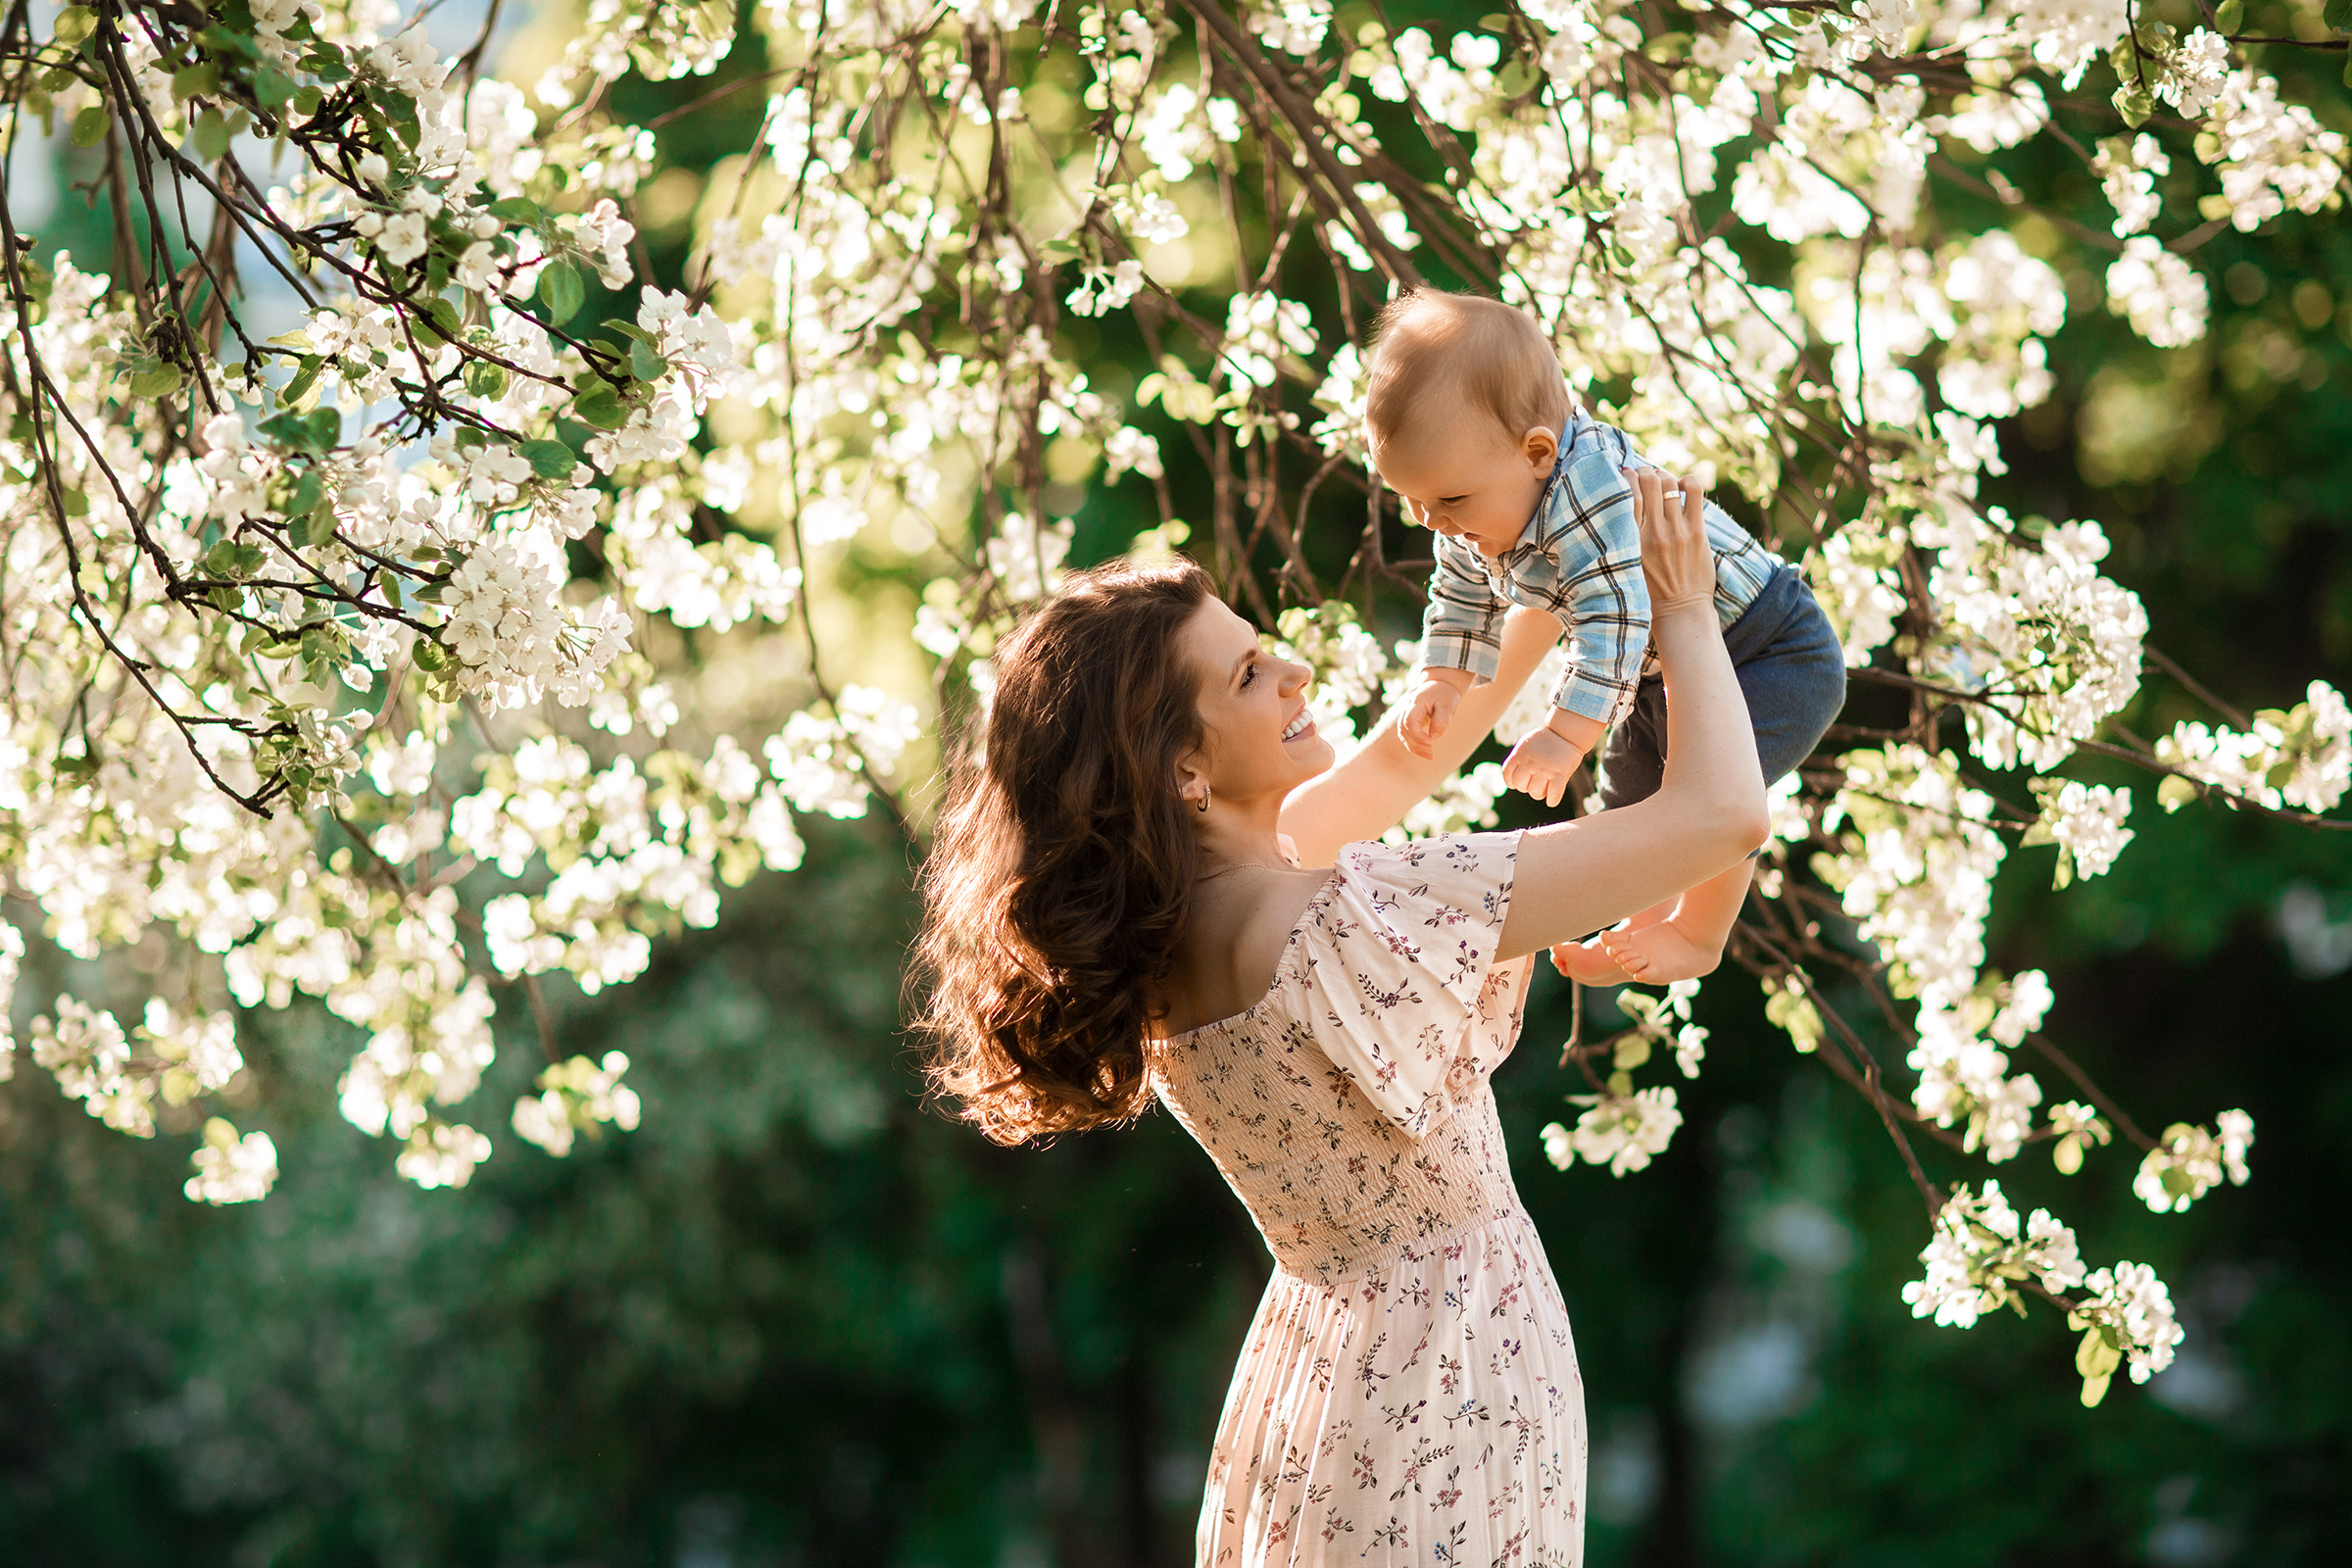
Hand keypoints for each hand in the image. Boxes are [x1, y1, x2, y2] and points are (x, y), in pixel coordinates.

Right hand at [1395, 677, 1461, 760]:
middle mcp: (1406, 708)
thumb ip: (1441, 720)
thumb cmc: (1445, 696)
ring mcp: (1405, 714)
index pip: (1410, 721)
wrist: (1440, 686)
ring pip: (1402, 734)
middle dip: (1416, 744)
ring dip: (1414, 747)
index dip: (1418, 735)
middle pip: (1403, 730)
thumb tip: (1434, 737)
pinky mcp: (1408, 721)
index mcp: (1416, 702)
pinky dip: (1414, 745)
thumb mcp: (1448, 706)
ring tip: (1430, 756)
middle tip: (1432, 754)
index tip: (1432, 742)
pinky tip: (1425, 752)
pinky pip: (1406, 735)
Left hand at [1501, 723, 1581, 807]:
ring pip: (1535, 792)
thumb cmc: (1545, 740)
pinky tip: (1551, 801)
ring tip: (1544, 788)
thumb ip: (1518, 758)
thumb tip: (1513, 776)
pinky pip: (1554, 793)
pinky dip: (1552, 800)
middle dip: (1526, 787)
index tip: (1519, 782)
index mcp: (1520, 755)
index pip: (1508, 775)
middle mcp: (1531, 762)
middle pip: (1520, 786)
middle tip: (1534, 783)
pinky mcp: (1561, 773)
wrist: (1566, 732)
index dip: (1512, 782)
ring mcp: (1545, 768)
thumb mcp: (1526, 744)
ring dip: (1539, 794)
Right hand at [1626, 466, 1711, 613]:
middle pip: (1648, 481)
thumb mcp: (1627, 564)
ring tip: (1663, 484)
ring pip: (1669, 483)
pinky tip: (1683, 488)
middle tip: (1646, 477)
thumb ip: (1624, 537)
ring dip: (1665, 477)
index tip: (1626, 476)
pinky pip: (1695, 491)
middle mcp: (1653, 533)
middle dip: (1645, 472)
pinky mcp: (1697, 531)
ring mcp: (1677, 531)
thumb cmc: (1649, 590)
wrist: (1680, 611)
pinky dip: (1688, 482)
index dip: (1627, 476)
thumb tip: (1619, 506)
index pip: (1627, 494)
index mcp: (1632, 541)